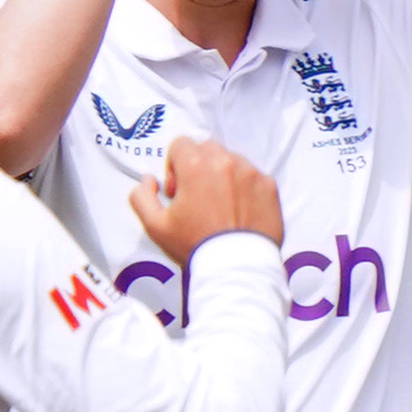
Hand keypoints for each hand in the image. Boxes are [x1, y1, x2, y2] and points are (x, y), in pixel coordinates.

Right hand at [129, 136, 284, 259]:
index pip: (181, 144)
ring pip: (232, 160)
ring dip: (223, 175)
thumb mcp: (155, 225)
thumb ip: (142, 196)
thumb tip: (149, 179)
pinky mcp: (270, 186)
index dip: (174, 166)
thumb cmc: (194, 244)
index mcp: (196, 165)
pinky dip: (245, 187)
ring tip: (221, 204)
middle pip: (207, 149)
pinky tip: (240, 211)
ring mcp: (252, 172)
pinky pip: (253, 176)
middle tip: (198, 196)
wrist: (236, 267)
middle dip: (198, 166)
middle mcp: (226, 161)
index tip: (178, 191)